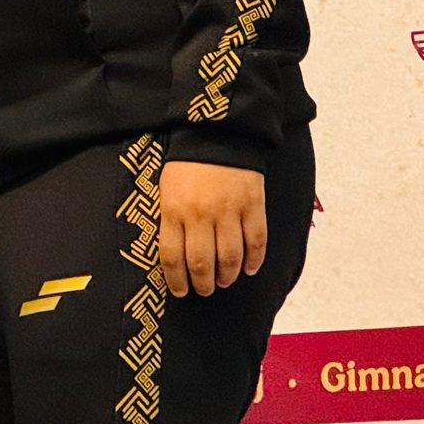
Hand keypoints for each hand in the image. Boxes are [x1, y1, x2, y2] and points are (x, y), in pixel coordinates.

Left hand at [157, 161, 265, 297]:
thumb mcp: (166, 189)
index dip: (176, 280)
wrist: (215, 131)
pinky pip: (256, 241)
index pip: (172, 257)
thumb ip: (169, 221)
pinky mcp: (253, 205)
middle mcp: (201, 214)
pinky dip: (254, 261)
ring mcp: (229, 210)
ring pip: (231, 258)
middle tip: (204, 290)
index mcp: (174, 209)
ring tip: (224, 281)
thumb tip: (173, 257)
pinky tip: (249, 269)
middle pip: (202, 263)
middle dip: (203, 284)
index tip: (179, 291)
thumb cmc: (186, 164)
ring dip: (228, 276)